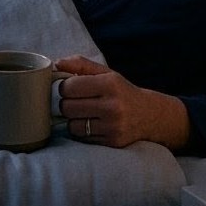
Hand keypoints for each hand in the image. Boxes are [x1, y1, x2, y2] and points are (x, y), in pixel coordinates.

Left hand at [54, 56, 190, 150]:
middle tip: (75, 102)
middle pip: (67, 107)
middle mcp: (113, 106)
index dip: (64, 87)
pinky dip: (83, 132)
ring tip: (84, 114)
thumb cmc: (121, 91)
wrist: (150, 115)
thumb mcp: (106, 73)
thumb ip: (80, 65)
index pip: (69, 87)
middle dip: (66, 104)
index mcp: (110, 83)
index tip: (69, 88)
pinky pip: (83, 138)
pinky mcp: (112, 142)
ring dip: (73, 120)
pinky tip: (93, 125)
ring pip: (72, 125)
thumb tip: (55, 63)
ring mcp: (113, 126)